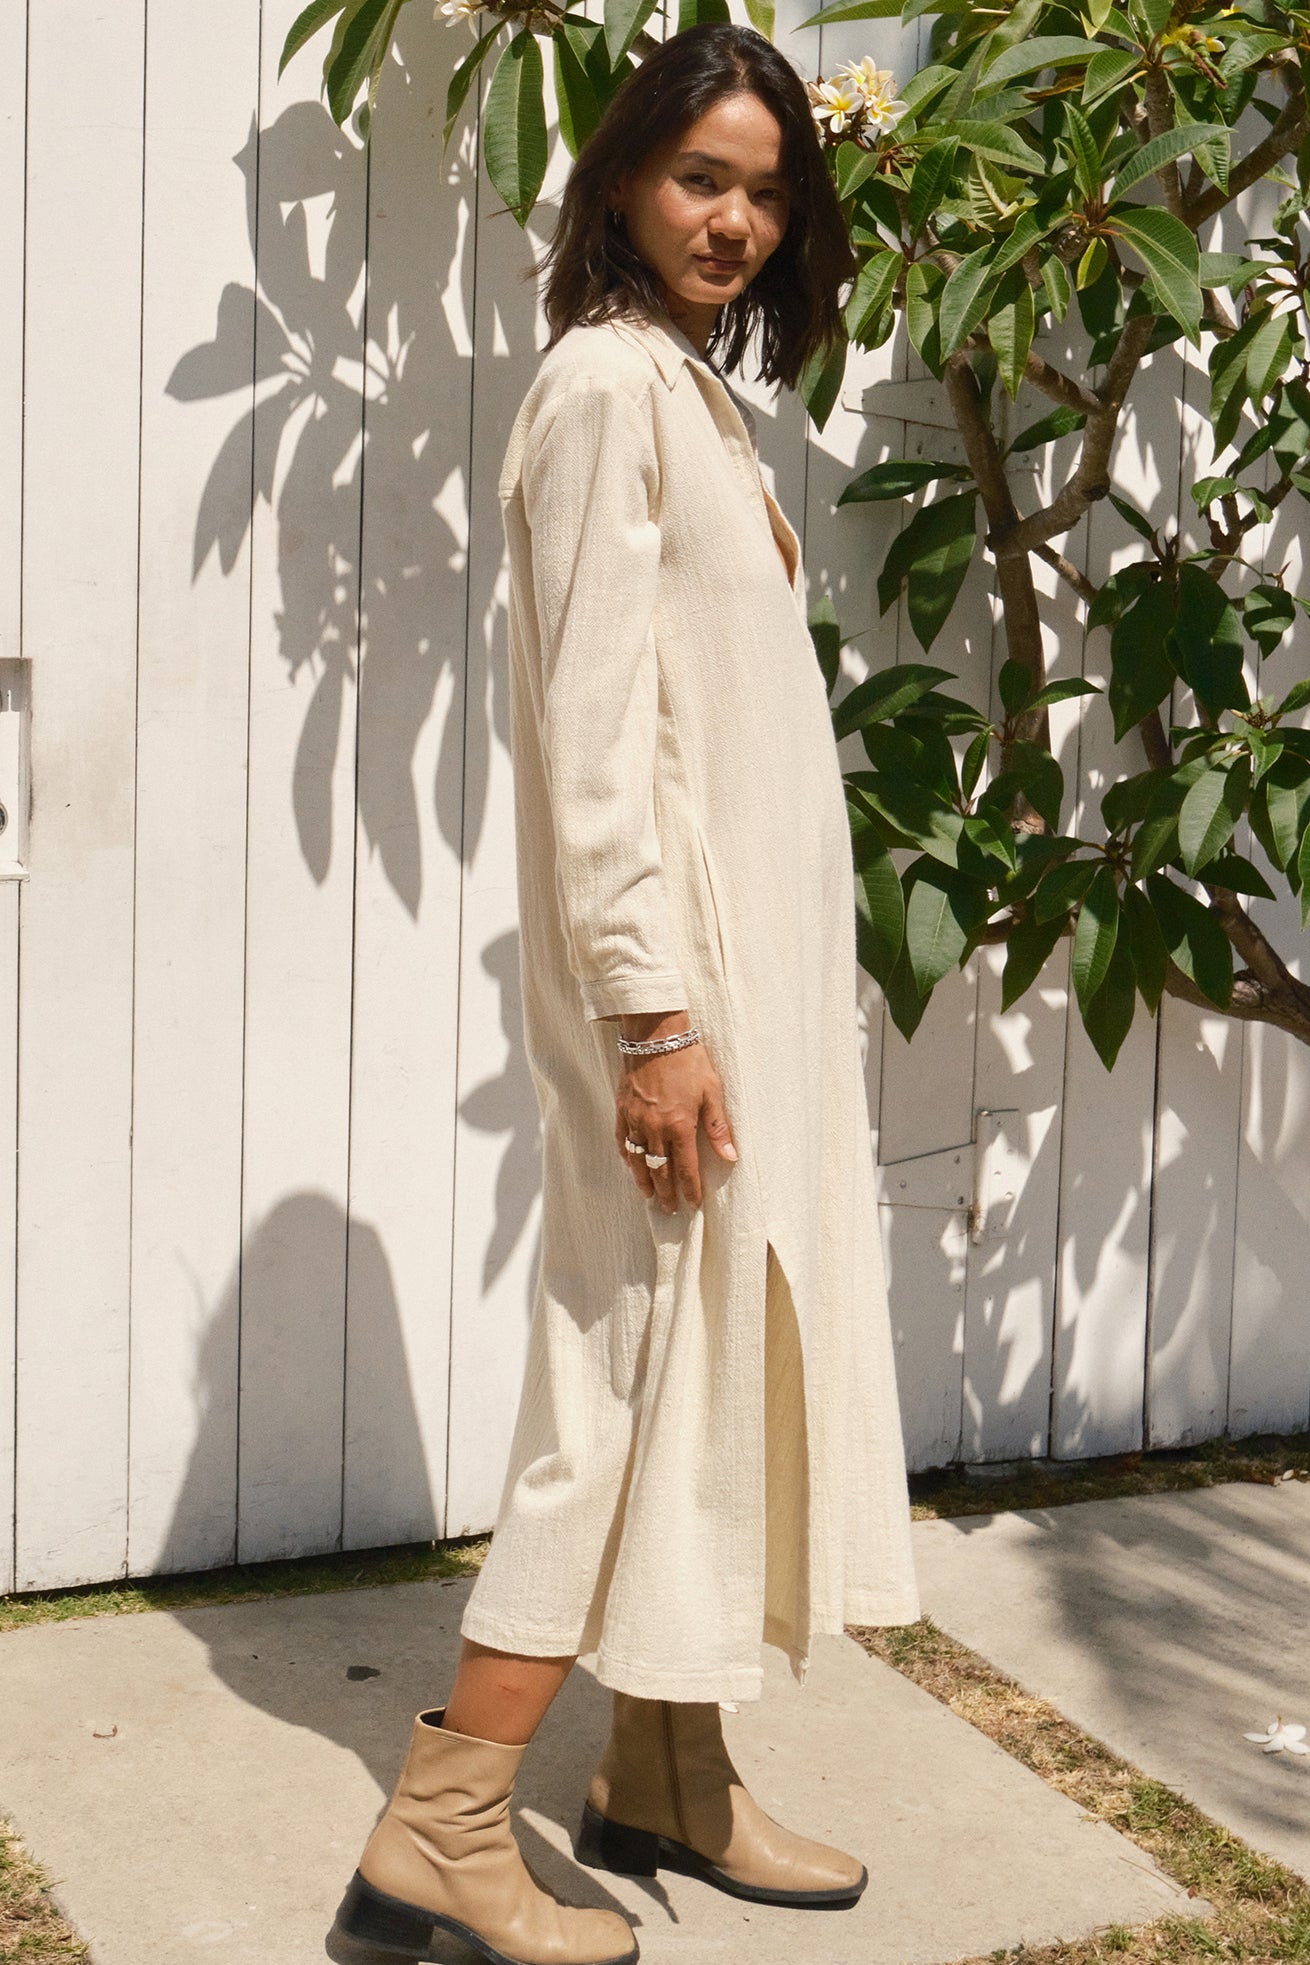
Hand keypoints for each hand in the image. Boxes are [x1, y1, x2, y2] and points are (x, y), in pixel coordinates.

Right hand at [612, 1013, 737, 1212]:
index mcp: (680, 1125)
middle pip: (660, 1169)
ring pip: (638, 1159)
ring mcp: (635, 1119)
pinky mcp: (622, 1108)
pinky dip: (627, 1156)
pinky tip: (631, 1165)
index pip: (685, 1167)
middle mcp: (655, 1127)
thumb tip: (731, 1156)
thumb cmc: (689, 1060)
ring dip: (644, 1181)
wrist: (656, 1034)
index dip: (689, 1189)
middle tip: (669, 1210)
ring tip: (649, 1196)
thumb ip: (719, 1128)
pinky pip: (622, 1139)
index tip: (692, 1203)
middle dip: (666, 1192)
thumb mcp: (712, 1092)